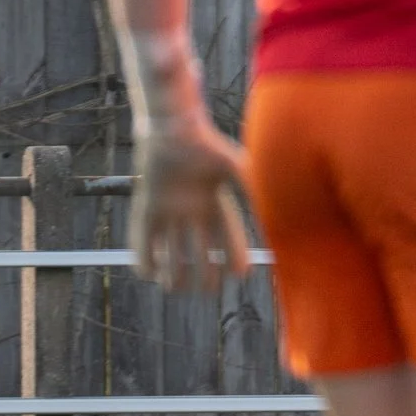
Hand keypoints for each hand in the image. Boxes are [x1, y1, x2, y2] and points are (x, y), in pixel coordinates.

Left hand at [129, 119, 252, 293]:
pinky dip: (144, 256)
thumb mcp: (233, 163)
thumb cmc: (204, 142)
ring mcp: (169, 210)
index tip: (242, 274)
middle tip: (208, 290)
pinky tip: (146, 273)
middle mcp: (193, 210)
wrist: (171, 126)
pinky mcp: (147, 208)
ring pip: (172, 248)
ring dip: (172, 269)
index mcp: (216, 201)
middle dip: (205, 271)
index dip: (235, 255)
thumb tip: (271, 207)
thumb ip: (250, 185)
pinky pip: (143, 237)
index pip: (228, 234)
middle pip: (201, 249)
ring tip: (174, 287)